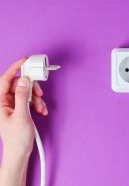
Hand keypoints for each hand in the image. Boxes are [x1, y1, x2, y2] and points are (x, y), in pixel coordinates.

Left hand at [0, 58, 47, 185]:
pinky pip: (30, 99)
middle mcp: (5, 101)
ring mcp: (13, 105)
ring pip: (27, 92)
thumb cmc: (16, 137)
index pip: (5, 79)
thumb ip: (22, 96)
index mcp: (0, 102)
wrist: (20, 151)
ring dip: (37, 98)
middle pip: (19, 85)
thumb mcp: (21, 115)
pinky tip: (41, 110)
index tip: (25, 61)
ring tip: (40, 107)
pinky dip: (38, 103)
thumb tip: (24, 80)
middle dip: (32, 88)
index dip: (15, 68)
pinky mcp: (21, 108)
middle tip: (40, 93)